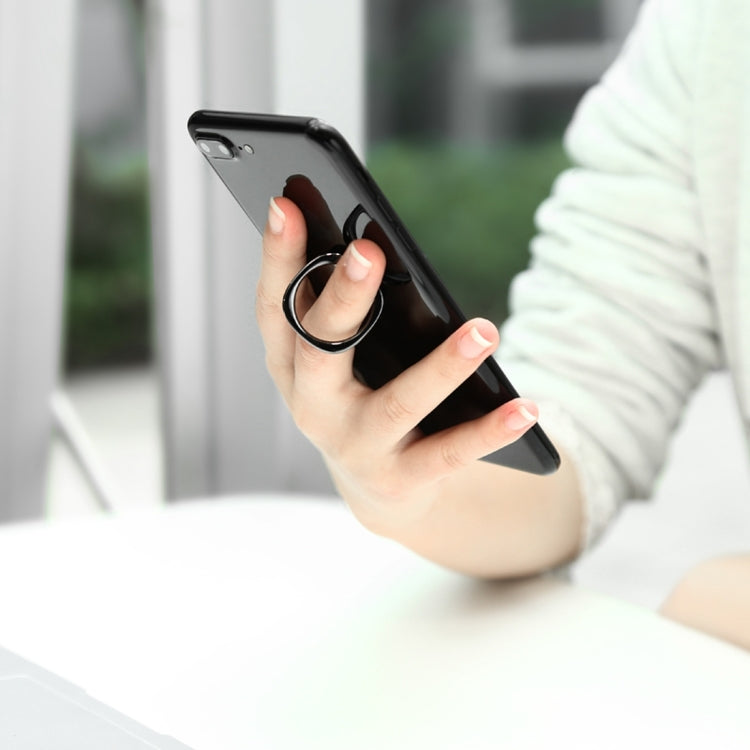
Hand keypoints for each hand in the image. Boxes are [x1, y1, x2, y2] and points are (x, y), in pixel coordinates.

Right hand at [257, 196, 539, 532]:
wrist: (378, 487)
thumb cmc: (357, 398)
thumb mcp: (336, 359)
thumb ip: (341, 309)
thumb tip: (362, 242)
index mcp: (291, 365)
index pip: (275, 307)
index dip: (276, 257)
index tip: (285, 203)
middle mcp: (312, 407)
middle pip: (321, 352)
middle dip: (342, 302)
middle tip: (368, 252)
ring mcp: (356, 446)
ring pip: (398, 404)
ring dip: (441, 368)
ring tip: (485, 330)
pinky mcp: (401, 477)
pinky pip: (449, 453)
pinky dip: (488, 431)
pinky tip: (525, 407)